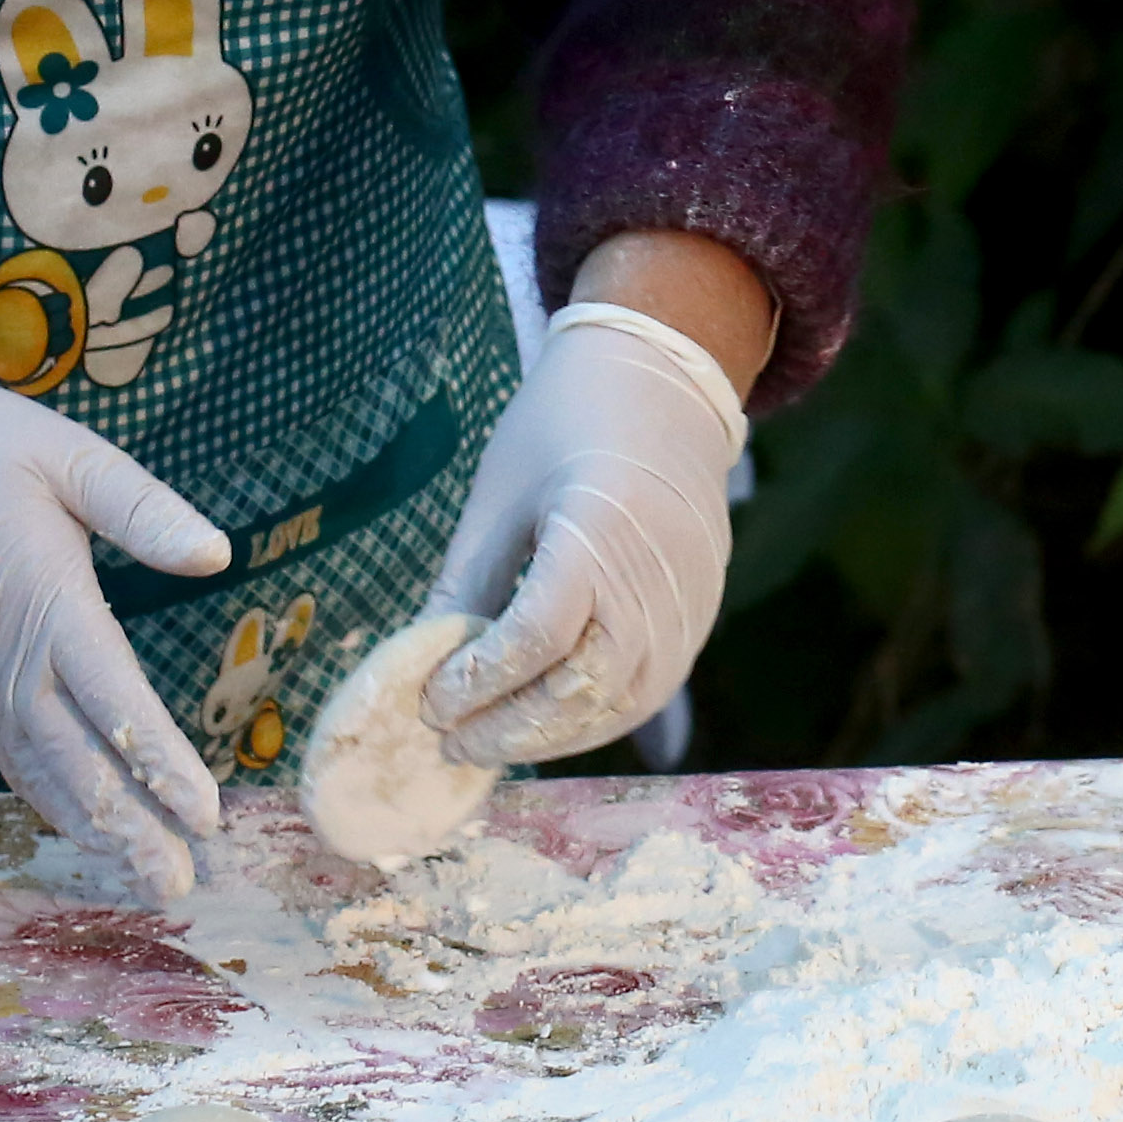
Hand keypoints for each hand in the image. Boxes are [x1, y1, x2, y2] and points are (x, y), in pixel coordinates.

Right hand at [0, 366, 234, 898]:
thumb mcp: (70, 456)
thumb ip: (143, 508)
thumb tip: (218, 553)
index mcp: (45, 598)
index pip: (110, 694)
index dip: (156, 757)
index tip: (202, 810)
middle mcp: (12, 655)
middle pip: (76, 756)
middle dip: (130, 823)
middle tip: (180, 881)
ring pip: (44, 769)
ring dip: (97, 828)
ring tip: (151, 879)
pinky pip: (14, 755)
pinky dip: (52, 801)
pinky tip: (91, 836)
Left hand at [423, 300, 747, 766]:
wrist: (663, 380)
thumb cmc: (565, 425)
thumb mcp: (499, 497)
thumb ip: (465, 585)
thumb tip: (419, 665)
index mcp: (598, 530)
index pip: (535, 639)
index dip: (477, 681)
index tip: (429, 701)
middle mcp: (655, 576)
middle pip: (581, 687)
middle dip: (509, 727)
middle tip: (451, 739)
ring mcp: (689, 601)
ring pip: (620, 702)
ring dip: (551, 735)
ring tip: (491, 741)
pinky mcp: (703, 614)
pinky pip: (649, 687)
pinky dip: (594, 716)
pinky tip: (545, 721)